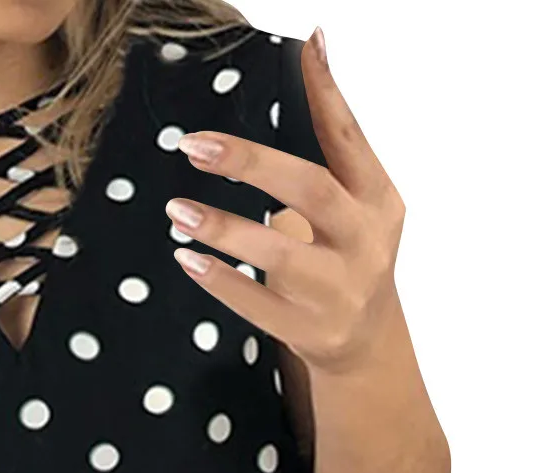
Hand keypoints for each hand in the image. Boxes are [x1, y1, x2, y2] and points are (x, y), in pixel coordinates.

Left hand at [165, 27, 404, 374]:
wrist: (364, 342)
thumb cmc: (347, 258)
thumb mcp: (353, 202)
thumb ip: (332, 143)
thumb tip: (312, 51)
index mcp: (377, 201)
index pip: (350, 138)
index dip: (327, 93)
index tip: (303, 48)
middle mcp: (365, 242)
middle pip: (311, 191)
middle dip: (251, 165)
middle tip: (194, 146)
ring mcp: (338, 291)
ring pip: (279, 255)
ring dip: (223, 229)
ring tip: (176, 210)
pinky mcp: (309, 330)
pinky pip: (257, 306)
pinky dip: (221, 281)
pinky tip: (188, 260)